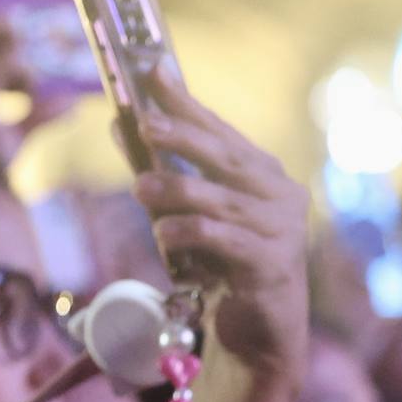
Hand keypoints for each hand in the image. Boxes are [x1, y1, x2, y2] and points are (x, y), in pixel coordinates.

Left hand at [127, 70, 311, 382]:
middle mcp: (279, 195)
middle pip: (227, 158)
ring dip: (178, 190)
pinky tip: (164, 232)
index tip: (154, 71)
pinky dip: (192, 233)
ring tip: (139, 186)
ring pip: (224, 200)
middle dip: (184, 137)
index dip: (187, 103)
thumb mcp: (189, 212)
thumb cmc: (223, 263)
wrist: (258, 330)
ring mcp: (281, 230)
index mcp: (262, 174)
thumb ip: (159, 171)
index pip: (221, 131)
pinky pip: (226, 241)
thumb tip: (120, 124)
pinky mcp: (272, 266)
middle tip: (145, 123)